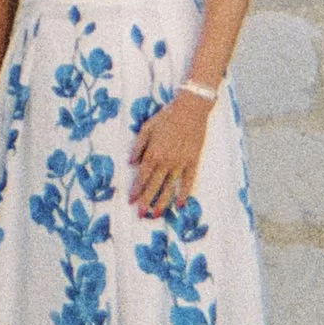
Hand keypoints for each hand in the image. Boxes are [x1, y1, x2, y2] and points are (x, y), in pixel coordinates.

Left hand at [129, 88, 211, 218]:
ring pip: (170, 187)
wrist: (191, 109)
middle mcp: (166, 161)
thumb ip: (138, 146)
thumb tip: (130, 163)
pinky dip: (184, 193)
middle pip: (154, 185)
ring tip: (156, 214)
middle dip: (146, 201)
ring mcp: (181, 162)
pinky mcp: (193, 161)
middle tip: (140, 215)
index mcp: (153, 152)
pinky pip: (188, 181)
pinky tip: (180, 204)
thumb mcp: (146, 127)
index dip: (136, 189)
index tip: (131, 201)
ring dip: (162, 202)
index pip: (142, 176)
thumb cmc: (166, 117)